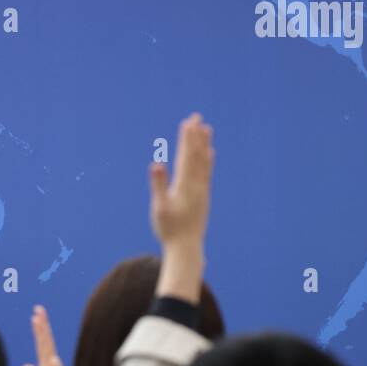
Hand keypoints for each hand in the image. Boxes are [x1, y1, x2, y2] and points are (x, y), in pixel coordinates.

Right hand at [150, 113, 213, 302]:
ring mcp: (202, 190)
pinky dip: (208, 160)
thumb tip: (156, 164)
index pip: (186, 156)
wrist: (186, 248)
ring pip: (204, 162)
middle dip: (195, 136)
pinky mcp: (203, 196)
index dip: (187, 138)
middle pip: (197, 155)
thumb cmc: (169, 229)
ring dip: (204, 144)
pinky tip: (210, 153)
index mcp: (185, 185)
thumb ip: (158, 185)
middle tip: (196, 117)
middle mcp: (197, 185)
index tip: (188, 122)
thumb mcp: (159, 208)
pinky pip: (207, 173)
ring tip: (206, 129)